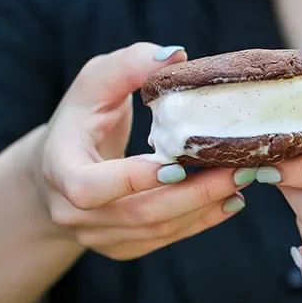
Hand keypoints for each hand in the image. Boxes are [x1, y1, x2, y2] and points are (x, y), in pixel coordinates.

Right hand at [33, 42, 251, 260]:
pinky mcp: (123, 246)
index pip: (89, 188)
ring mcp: (98, 236)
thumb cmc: (82, 118)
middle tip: (238, 169)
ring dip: (204, 207)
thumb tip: (175, 55)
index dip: (133, 180)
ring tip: (241, 180)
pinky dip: (201, 221)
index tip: (178, 164)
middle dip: (194, 194)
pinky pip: (165, 239)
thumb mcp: (96, 82)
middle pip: (139, 213)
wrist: (64, 166)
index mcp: (60, 170)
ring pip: (158, 230)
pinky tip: (229, 200)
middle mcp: (72, 213)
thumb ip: (129, 65)